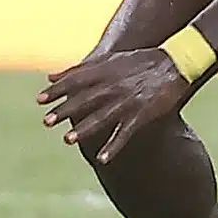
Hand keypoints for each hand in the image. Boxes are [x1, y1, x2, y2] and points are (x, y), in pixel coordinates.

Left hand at [39, 48, 189, 163]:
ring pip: (102, 117)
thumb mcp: (111, 58)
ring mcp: (128, 101)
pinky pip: (125, 133)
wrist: (177, 62)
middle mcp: (115, 86)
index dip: (57, 90)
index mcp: (107, 71)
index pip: (76, 80)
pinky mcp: (142, 114)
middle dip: (65, 111)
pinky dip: (114, 146)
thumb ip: (80, 69)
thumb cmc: (142, 60)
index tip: (40, 100)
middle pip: (85, 100)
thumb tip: (50, 76)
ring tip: (68, 139)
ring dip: (85, 129)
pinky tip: (102, 159)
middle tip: (47, 122)